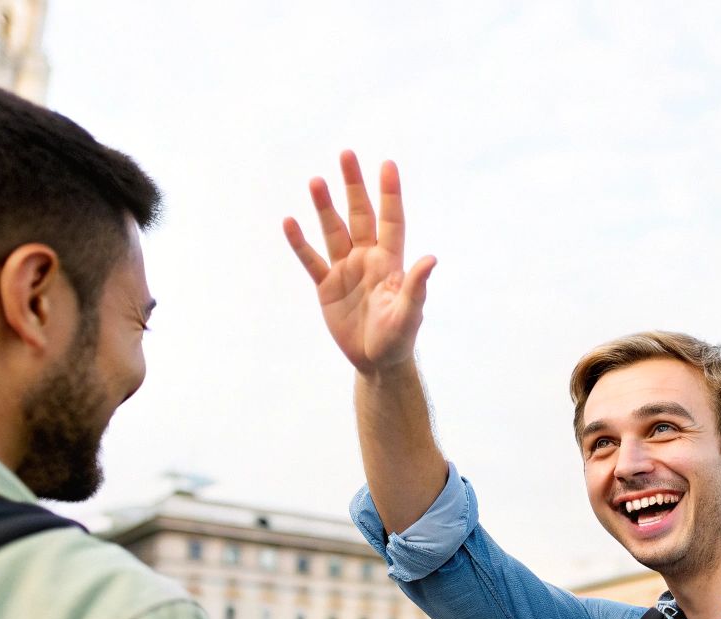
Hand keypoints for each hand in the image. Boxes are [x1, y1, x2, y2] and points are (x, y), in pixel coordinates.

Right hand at [284, 151, 436, 375]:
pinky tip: (290, 221)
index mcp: (390, 262)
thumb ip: (417, 286)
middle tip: (346, 154)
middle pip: (360, 215)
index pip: (391, 220)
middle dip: (353, 185)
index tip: (387, 164)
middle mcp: (367, 259)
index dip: (389, 193)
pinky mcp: (326, 287)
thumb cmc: (399, 339)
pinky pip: (311, 260)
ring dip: (324, 206)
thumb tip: (431, 259)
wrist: (377, 362)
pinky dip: (300, 243)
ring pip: (333, 231)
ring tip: (316, 180)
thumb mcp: (409, 314)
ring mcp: (346, 270)